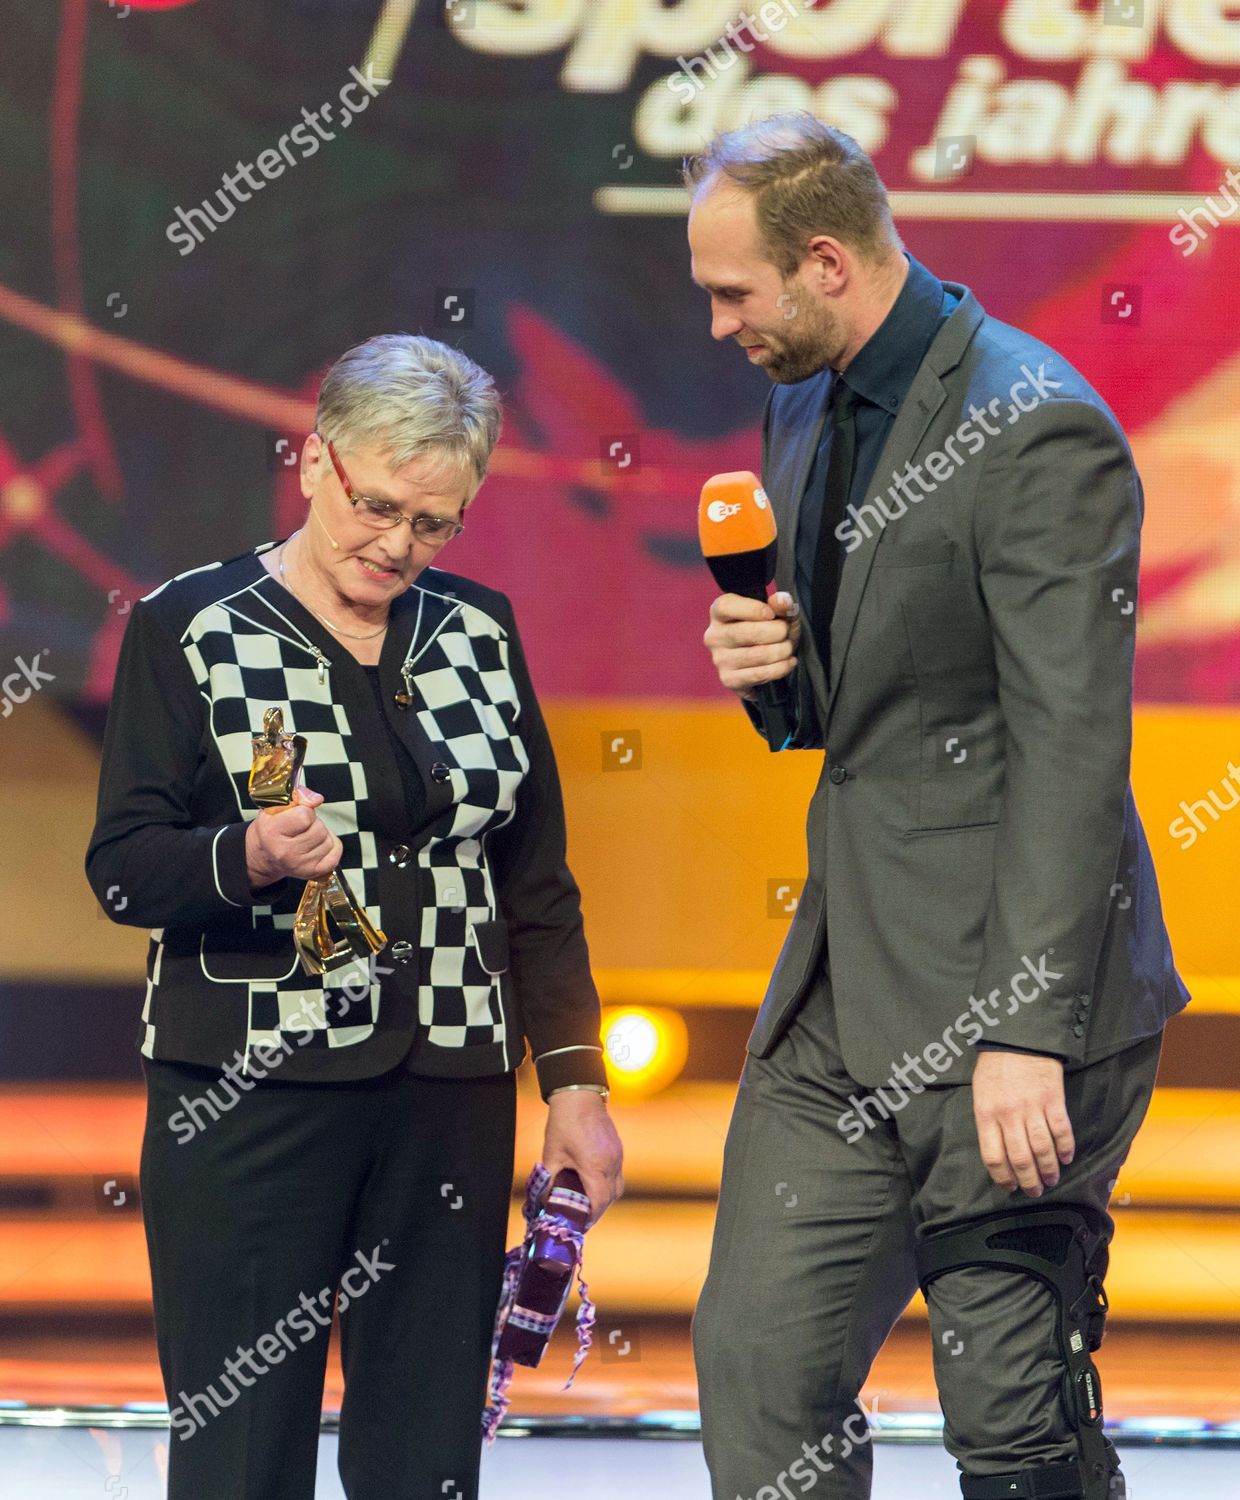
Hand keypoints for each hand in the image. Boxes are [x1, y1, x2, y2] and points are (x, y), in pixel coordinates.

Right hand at [245, 785, 342, 887]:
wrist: (264, 856)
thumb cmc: (271, 830)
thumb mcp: (276, 807)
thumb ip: (298, 796)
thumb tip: (316, 799)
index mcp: (272, 832)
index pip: (304, 815)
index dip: (305, 810)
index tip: (297, 813)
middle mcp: (286, 852)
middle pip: (319, 828)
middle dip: (313, 823)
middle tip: (301, 827)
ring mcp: (301, 864)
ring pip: (328, 839)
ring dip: (321, 834)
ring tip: (306, 836)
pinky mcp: (314, 872)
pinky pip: (336, 851)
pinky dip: (331, 846)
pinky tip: (316, 845)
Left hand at [541, 1092, 623, 1225]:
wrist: (579, 1095)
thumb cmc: (564, 1123)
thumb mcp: (551, 1154)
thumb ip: (549, 1181)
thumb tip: (544, 1201)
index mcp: (595, 1166)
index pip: (599, 1202)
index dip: (590, 1217)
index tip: (579, 1223)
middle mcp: (611, 1162)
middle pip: (611, 1197)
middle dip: (597, 1210)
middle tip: (581, 1215)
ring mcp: (617, 1154)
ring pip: (617, 1186)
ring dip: (604, 1197)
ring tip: (587, 1201)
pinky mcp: (618, 1148)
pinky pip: (617, 1174)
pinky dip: (607, 1184)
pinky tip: (593, 1182)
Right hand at [703, 590, 799, 700]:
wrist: (760, 662)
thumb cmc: (765, 630)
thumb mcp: (775, 613)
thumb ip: (779, 604)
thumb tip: (784, 602)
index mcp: (718, 613)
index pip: (727, 606)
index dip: (753, 609)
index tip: (771, 614)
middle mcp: (714, 636)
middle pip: (748, 632)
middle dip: (778, 632)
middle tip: (787, 633)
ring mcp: (720, 660)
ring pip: (758, 654)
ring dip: (782, 651)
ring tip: (788, 648)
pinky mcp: (729, 679)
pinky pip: (759, 674)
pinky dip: (780, 668)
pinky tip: (788, 662)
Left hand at [972, 1051, 1074, 1196]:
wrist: (1017, 1038)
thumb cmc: (995, 1067)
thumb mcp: (980, 1094)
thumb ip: (988, 1122)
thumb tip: (999, 1154)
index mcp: (986, 1114)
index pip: (993, 1156)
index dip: (1002, 1177)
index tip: (1010, 1187)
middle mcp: (1009, 1115)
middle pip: (1020, 1159)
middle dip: (1029, 1181)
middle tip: (1035, 1192)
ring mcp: (1032, 1108)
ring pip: (1042, 1150)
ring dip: (1049, 1170)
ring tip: (1051, 1180)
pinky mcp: (1053, 1100)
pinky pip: (1062, 1131)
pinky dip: (1065, 1148)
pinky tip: (1066, 1158)